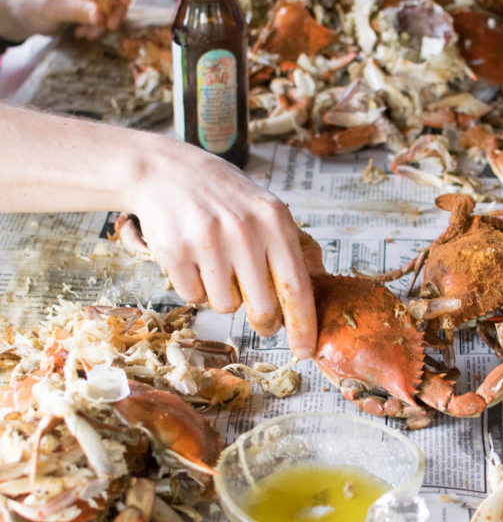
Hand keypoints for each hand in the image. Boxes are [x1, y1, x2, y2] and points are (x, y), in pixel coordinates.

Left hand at [2, 0, 128, 40]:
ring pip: (117, 1)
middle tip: (109, 27)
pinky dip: (100, 26)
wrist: (27, 15)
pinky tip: (83, 32)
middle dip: (114, 8)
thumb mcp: (54, 6)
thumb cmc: (34, 3)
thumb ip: (79, 10)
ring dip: (105, 21)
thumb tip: (102, 17)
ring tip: (85, 33)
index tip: (123, 3)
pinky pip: (110, 13)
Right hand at [128, 140, 319, 358]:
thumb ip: (292, 246)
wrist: (165, 171)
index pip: (296, 286)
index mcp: (273, 220)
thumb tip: (317, 284)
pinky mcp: (175, 251)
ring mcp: (208, 241)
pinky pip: (194, 297)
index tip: (305, 350)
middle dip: (264, 320)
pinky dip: (195, 287)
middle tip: (260, 315)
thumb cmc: (223, 197)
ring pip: (227, 306)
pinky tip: (193, 259)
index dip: (303, 325)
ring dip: (224, 296)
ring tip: (217, 264)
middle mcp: (243, 230)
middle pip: (264, 307)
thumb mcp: (265, 210)